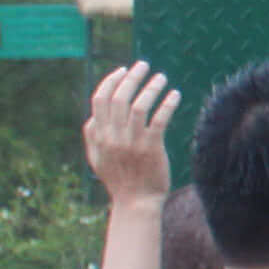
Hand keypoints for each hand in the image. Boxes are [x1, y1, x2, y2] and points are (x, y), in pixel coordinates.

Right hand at [81, 62, 180, 206]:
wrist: (136, 202)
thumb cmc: (119, 179)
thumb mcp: (97, 158)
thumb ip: (92, 136)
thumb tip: (93, 115)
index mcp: (98, 135)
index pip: (100, 99)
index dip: (111, 81)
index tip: (123, 70)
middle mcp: (113, 137)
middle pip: (119, 97)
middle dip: (132, 77)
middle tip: (144, 65)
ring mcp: (132, 142)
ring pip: (140, 105)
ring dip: (151, 87)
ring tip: (162, 77)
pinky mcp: (151, 148)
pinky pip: (160, 119)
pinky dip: (167, 103)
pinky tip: (175, 94)